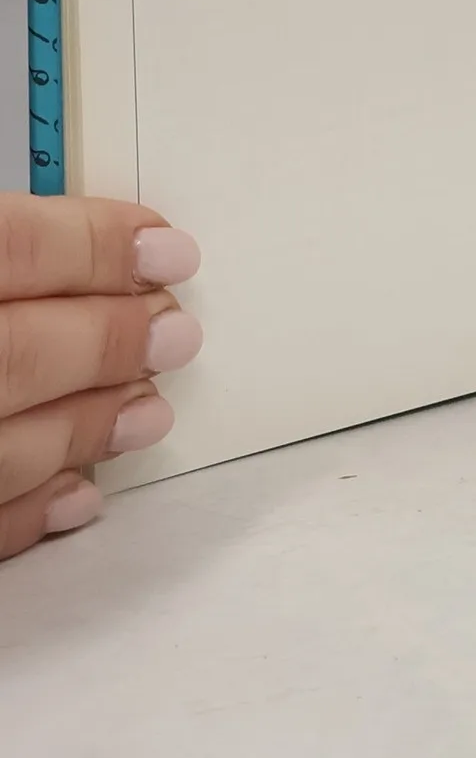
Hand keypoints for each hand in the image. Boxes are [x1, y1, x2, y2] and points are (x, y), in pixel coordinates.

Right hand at [0, 194, 201, 560]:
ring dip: (89, 427)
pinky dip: (33, 512)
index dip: (95, 246)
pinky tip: (83, 491)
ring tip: (150, 411)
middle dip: (110, 342)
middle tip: (176, 332)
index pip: (11, 247)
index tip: (169, 251)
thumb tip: (93, 245)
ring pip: (2, 449)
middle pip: (14, 354)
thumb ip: (9, 249)